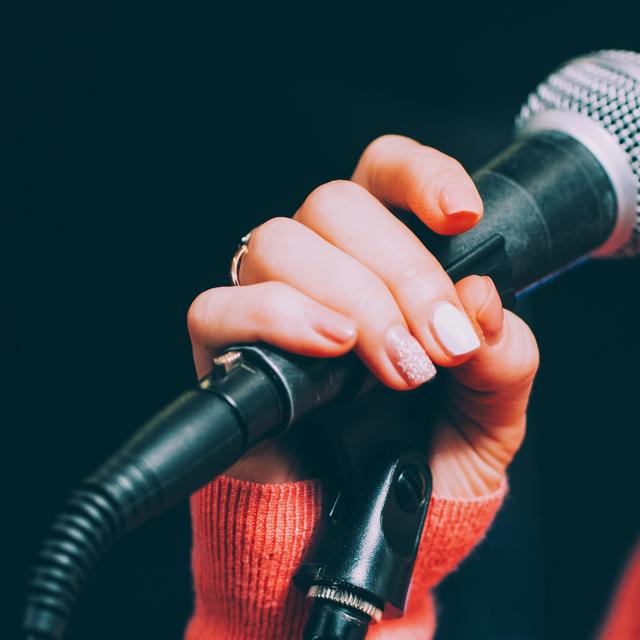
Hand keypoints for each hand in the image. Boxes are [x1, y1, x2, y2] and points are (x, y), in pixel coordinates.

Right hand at [187, 135, 538, 496]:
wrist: (370, 520)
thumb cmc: (422, 455)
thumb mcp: (490, 412)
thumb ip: (503, 359)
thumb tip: (481, 303)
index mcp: (382, 258)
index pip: (383, 174)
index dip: (419, 175)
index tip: (460, 216)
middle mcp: (321, 266)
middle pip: (335, 203)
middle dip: (400, 272)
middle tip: (438, 345)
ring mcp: (268, 300)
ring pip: (280, 242)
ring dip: (348, 298)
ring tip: (391, 365)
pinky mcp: (225, 347)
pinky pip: (219, 306)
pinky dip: (275, 317)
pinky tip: (327, 348)